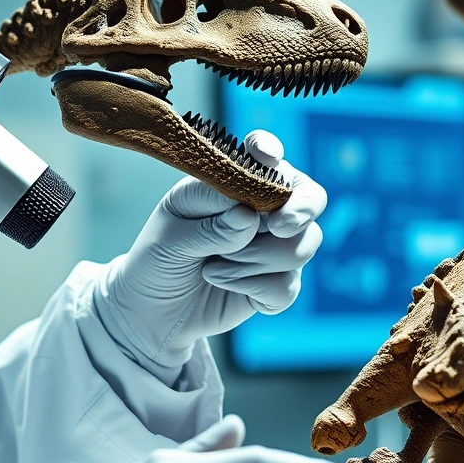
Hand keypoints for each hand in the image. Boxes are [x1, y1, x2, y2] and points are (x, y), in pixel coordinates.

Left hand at [95, 131, 325, 370]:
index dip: (270, 150)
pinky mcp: (279, 284)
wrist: (153, 312)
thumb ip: (209, 226)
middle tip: (279, 226)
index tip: (266, 156)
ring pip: (300, 246)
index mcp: (233, 182)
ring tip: (214, 266)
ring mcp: (275, 246)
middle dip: (301, 210)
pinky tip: (226, 285)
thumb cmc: (158, 259)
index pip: (263, 155)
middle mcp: (263, 209)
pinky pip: (288, 286)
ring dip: (255, 260)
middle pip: (310, 198)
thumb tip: (249, 216)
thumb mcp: (170, 238)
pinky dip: (254, 288)